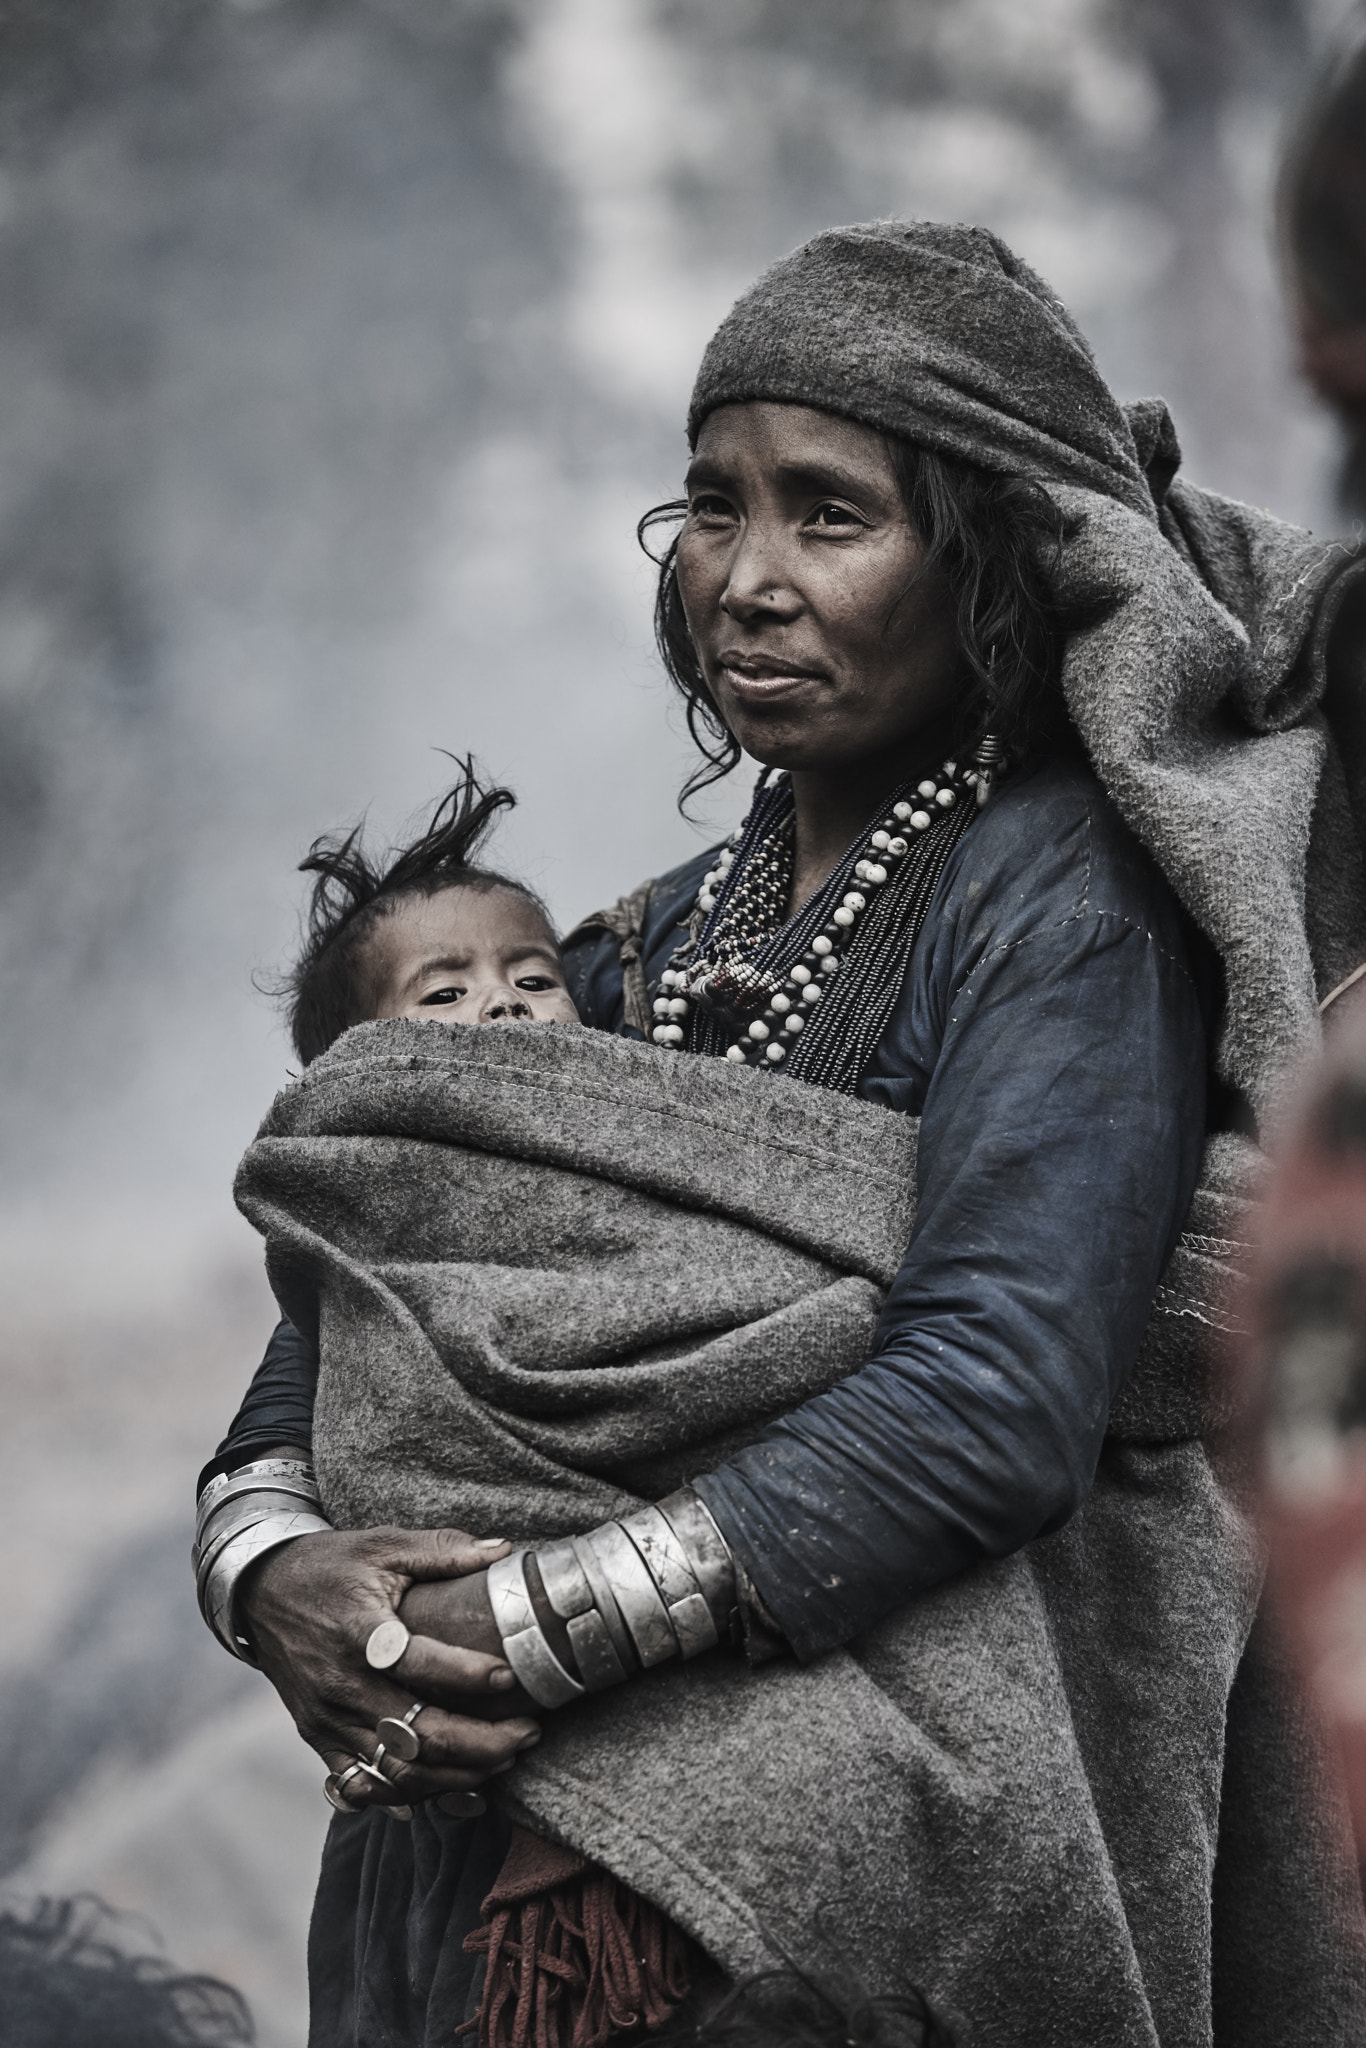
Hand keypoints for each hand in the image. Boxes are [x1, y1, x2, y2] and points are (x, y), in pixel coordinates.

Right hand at [239, 1525, 542, 1813]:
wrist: (259, 1593)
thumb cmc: (328, 1566)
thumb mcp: (382, 1545)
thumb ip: (442, 1551)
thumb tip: (503, 1550)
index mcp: (360, 1634)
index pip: (418, 1663)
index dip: (467, 1674)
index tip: (510, 1675)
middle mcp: (342, 1686)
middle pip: (416, 1735)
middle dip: (480, 1744)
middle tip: (527, 1733)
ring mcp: (328, 1721)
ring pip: (397, 1772)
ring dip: (455, 1776)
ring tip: (503, 1760)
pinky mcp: (319, 1740)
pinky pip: (364, 1787)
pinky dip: (410, 1798)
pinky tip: (454, 1795)